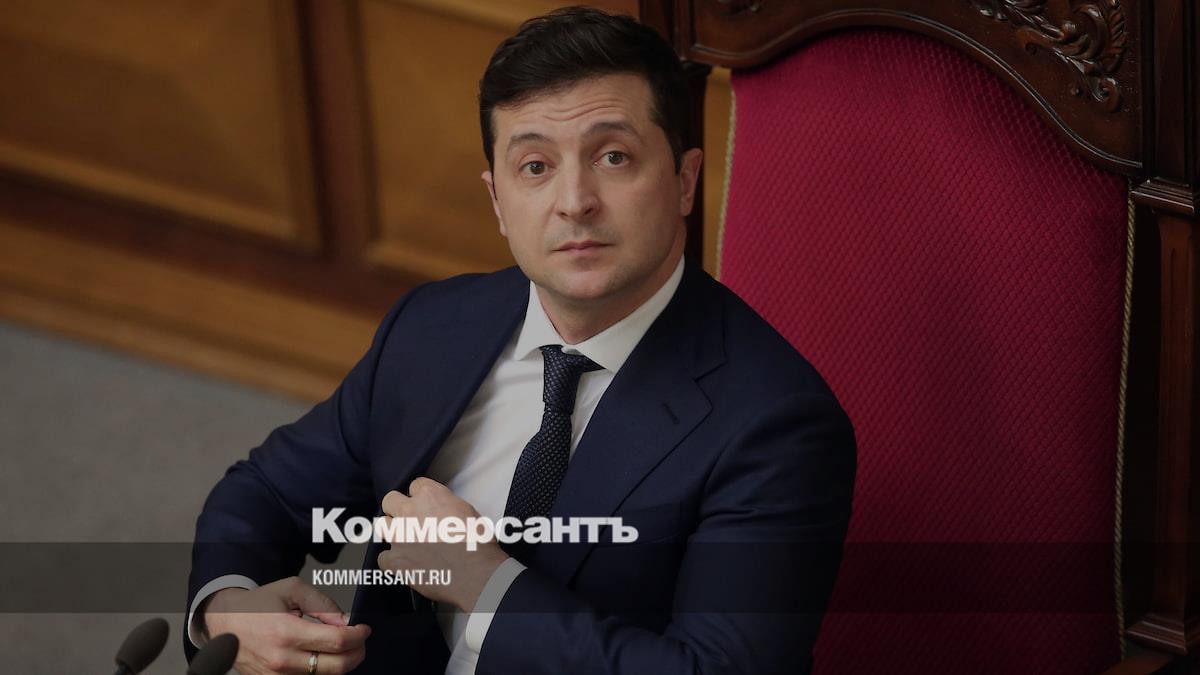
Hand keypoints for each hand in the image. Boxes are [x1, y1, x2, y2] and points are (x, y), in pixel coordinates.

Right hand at [199, 577, 369, 673]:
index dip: (358, 635)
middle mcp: (282, 659)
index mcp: (287, 632)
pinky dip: (321, 669)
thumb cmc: (257, 604)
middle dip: (357, 653)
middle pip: (337, 666)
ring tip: (341, 646)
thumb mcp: (291, 589)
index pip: (337, 641)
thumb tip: (345, 621)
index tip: (364, 629)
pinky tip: (322, 655)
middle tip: (360, 640)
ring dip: (340, 663)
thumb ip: (322, 604)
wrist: (224, 622)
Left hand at [378, 477, 509, 611]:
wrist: (474, 572)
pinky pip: (383, 557)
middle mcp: (410, 512)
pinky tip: (406, 563)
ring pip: (382, 526)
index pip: (415, 485)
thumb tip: (441, 512)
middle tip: (409, 519)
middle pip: (390, 500)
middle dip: (397, 508)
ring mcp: (399, 536)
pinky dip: (392, 561)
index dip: (420, 496)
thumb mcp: (467, 511)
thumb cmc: (477, 543)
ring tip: (405, 541)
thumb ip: (446, 506)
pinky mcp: (395, 560)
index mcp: (430, 495)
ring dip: (392, 531)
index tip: (424, 504)